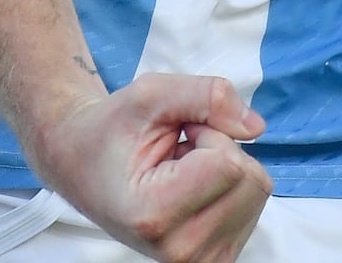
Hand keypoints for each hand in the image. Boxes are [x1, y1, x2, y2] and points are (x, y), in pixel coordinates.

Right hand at [29, 75, 271, 262]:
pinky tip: (194, 186)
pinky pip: (254, 204)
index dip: (207, 132)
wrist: (84, 166)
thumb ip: (206, 96)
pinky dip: (230, 185)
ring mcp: (199, 260)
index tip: (173, 138)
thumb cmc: (112, 132)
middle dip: (221, 148)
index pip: (227, 164)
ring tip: (181, 169)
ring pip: (257, 190)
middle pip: (250, 179)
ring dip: (226, 166)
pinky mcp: (216, 258)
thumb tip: (256, 125)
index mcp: (153, 216)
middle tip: (177, 152)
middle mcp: (178, 250)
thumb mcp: (150, 94)